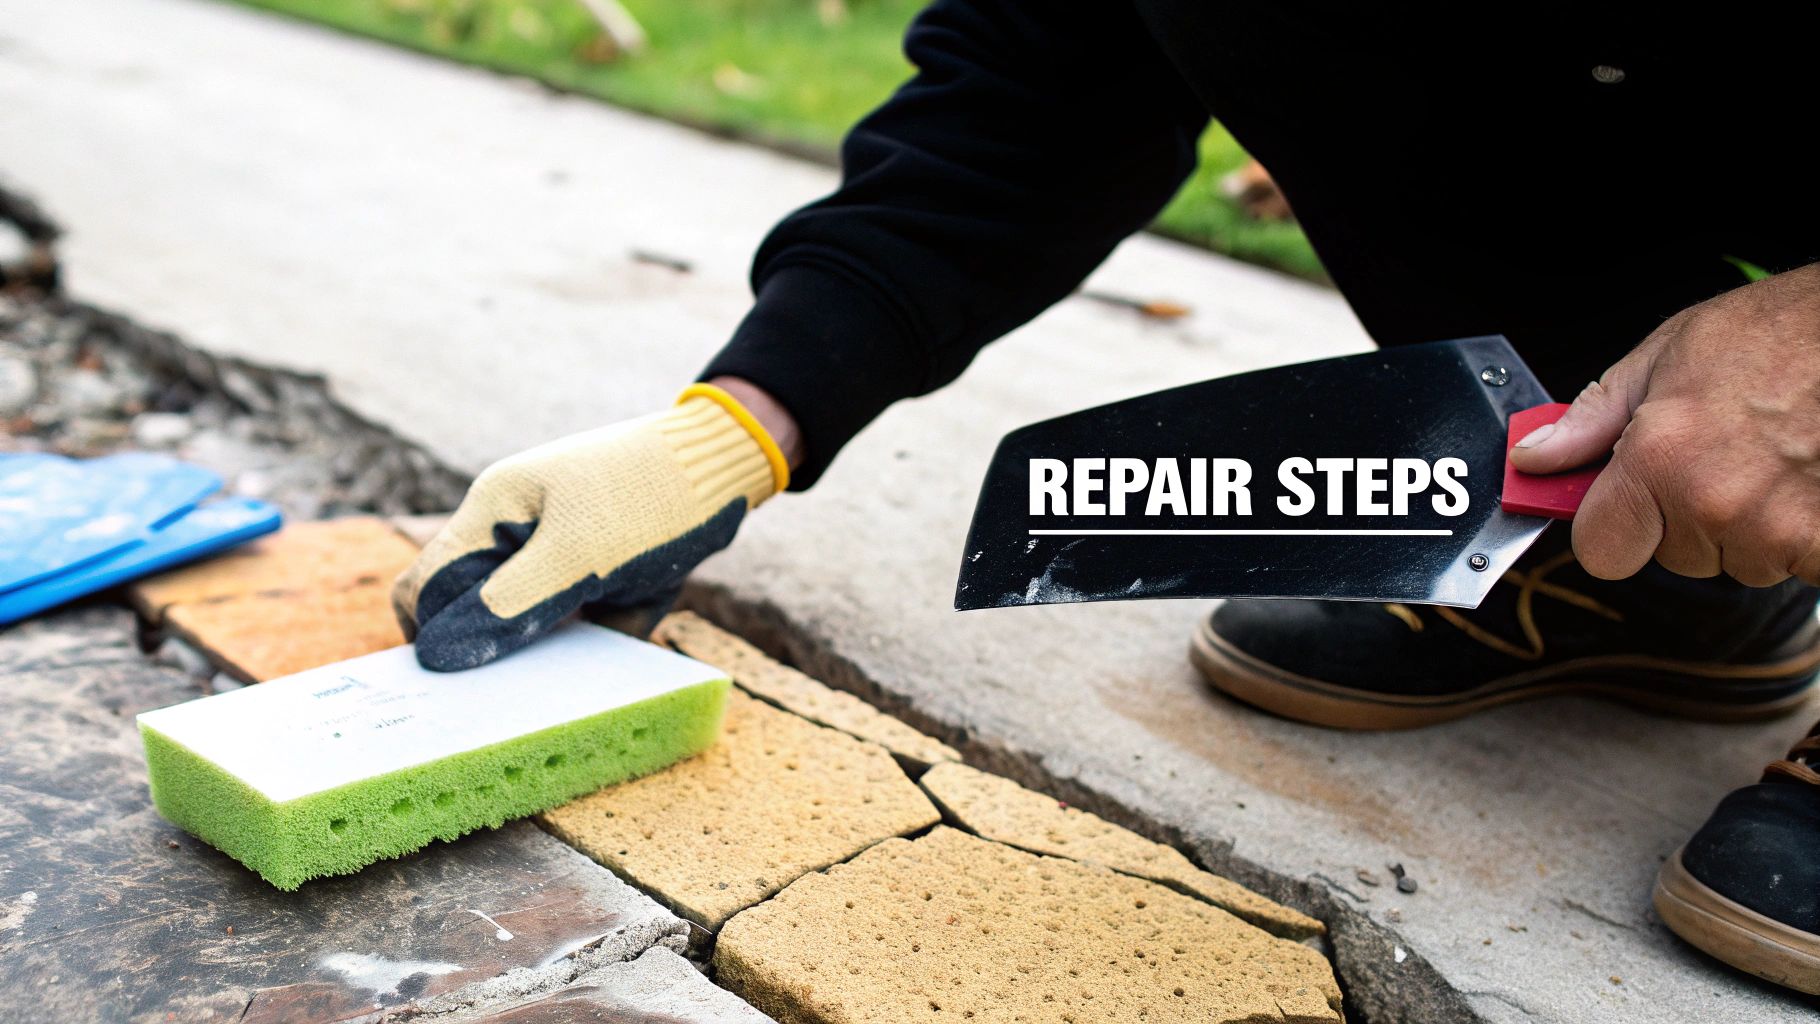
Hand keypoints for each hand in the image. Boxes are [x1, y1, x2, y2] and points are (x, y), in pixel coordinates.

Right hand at [393, 380, 795, 669]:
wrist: (728, 467)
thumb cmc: (649, 495)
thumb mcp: (578, 554)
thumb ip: (509, 606)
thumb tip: (437, 657)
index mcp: (493, 513)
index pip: (426, 584)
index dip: (431, 635)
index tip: (462, 682)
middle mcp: (517, 537)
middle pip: (472, 613)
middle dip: (490, 655)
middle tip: (514, 700)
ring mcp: (559, 563)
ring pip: (527, 633)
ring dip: (544, 662)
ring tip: (569, 686)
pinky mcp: (600, 587)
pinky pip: (579, 637)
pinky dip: (591, 656)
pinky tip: (611, 670)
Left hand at [1508, 263, 1819, 585]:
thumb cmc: (1777, 333)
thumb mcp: (1666, 356)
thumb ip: (1593, 418)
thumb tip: (1534, 457)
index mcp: (1659, 458)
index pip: (1600, 551)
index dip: (1612, 528)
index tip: (1632, 503)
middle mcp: (1713, 503)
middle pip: (1674, 555)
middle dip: (1689, 518)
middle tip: (1724, 458)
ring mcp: (1777, 531)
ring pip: (1737, 561)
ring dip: (1749, 526)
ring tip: (1773, 461)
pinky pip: (1796, 566)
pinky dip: (1803, 537)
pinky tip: (1805, 481)